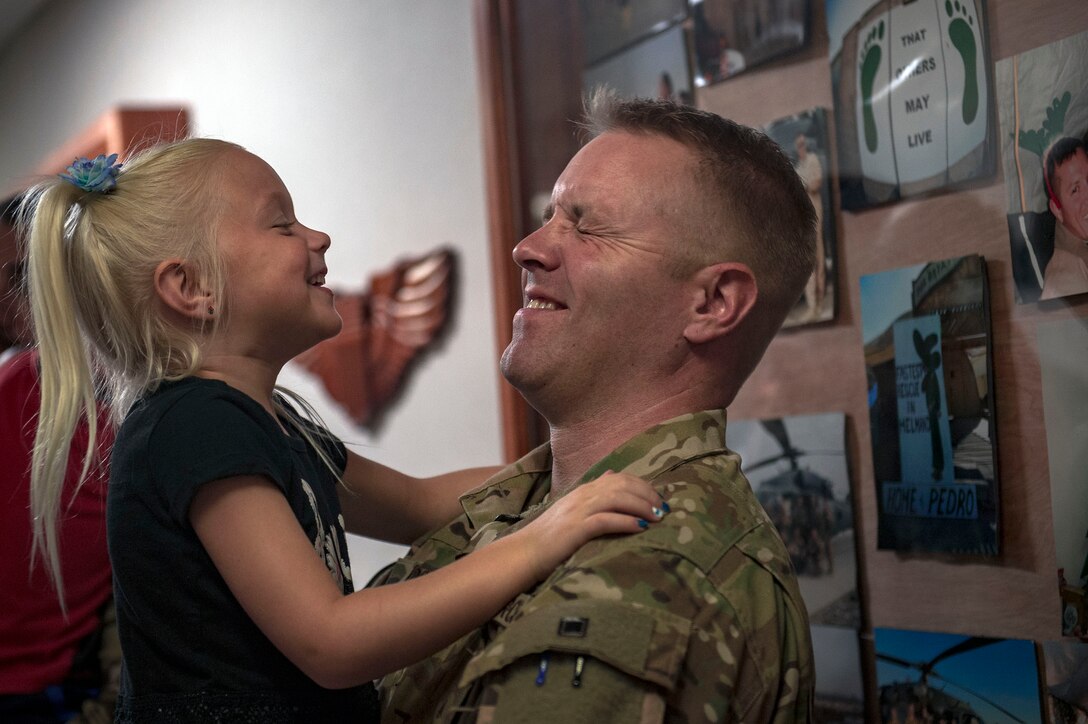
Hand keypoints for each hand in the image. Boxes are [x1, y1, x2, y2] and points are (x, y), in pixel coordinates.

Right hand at [518, 471, 666, 581]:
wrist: (523, 553)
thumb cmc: (549, 537)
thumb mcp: (571, 509)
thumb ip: (592, 493)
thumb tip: (611, 474)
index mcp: (583, 491)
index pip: (619, 478)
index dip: (643, 486)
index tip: (658, 500)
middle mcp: (582, 496)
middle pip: (622, 485)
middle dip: (648, 495)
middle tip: (664, 509)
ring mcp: (577, 511)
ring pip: (617, 498)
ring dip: (642, 506)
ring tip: (657, 518)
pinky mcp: (575, 528)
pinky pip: (605, 519)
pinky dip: (626, 521)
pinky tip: (640, 528)